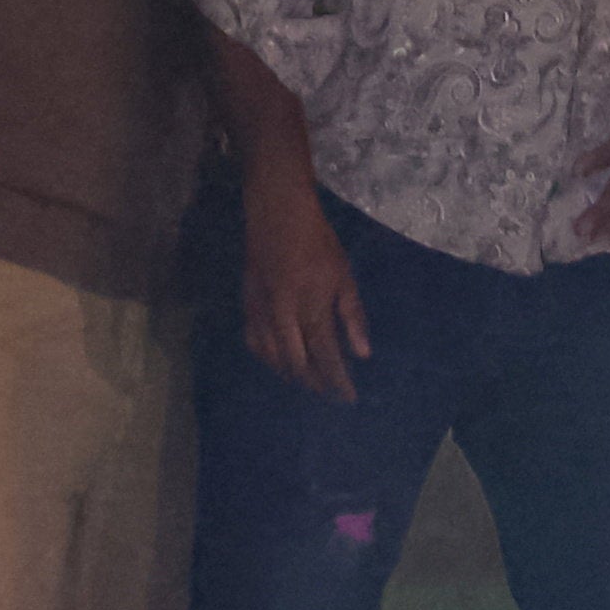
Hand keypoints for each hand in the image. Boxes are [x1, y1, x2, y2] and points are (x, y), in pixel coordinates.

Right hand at [241, 191, 373, 399]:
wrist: (277, 211)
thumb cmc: (317, 241)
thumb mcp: (343, 274)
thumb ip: (352, 316)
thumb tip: (362, 354)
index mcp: (311, 307)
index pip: (326, 357)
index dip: (338, 381)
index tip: (348, 398)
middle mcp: (284, 315)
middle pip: (297, 363)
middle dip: (314, 382)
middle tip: (328, 392)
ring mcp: (261, 310)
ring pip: (272, 356)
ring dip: (290, 373)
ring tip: (306, 380)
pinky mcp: (247, 302)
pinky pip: (254, 340)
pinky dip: (266, 356)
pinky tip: (276, 359)